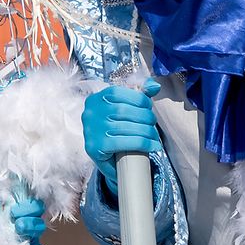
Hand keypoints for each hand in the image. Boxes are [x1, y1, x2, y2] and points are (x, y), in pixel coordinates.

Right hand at [82, 79, 161, 195]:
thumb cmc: (116, 130)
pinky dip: (142, 144)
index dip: (137, 98)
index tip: (148, 106)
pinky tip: (152, 146)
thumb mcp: (123, 110)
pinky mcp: (95, 148)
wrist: (105, 159)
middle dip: (144, 116)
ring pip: (125, 127)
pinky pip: (124, 143)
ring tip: (154, 136)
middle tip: (153, 123)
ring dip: (146, 131)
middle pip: (122, 110)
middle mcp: (90, 114)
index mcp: (95, 100)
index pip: (117, 92)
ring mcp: (91, 131)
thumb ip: (138, 95)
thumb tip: (154, 85)